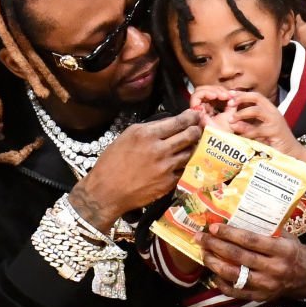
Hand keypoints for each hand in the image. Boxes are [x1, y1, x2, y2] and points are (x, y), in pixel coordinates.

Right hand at [71, 109, 202, 231]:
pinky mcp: (168, 182)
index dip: (191, 117)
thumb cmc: (112, 163)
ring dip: (193, 147)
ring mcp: (166, 167)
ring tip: (192, 144)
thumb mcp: (127, 136)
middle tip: (198, 128)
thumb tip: (169, 122)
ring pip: (190, 152)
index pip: (178, 121)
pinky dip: (185, 164)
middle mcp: (159, 149)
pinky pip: (185, 169)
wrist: (107, 191)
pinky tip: (182, 161)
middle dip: (197, 129)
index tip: (195, 115)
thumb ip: (150, 127)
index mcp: (146, 134)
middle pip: (190, 135)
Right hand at [189, 85, 234, 130]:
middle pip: (204, 90)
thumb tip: (233, 92)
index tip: (232, 95)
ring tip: (221, 96)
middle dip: (216, 89)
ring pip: (199, 91)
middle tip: (227, 95)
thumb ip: (232, 104)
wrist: (220, 143)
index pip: (211, 93)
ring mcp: (196, 110)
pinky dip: (205, 93)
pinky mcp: (193, 111)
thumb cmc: (225, 133)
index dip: (221, 90)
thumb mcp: (231, 115)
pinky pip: (195, 96)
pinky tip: (214, 96)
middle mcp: (202, 109)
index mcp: (210, 109)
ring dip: (211, 90)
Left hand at [196, 223, 305, 300]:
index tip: (213, 227)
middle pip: (238, 256)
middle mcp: (274, 269)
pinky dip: (221, 283)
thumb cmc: (293, 251)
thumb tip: (236, 218)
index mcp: (282, 250)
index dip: (230, 233)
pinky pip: (235, 292)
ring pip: (234, 275)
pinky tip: (213, 273)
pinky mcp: (260, 297)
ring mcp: (266, 286)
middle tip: (200, 238)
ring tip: (204, 253)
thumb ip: (266, 230)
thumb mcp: (286, 237)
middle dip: (216, 246)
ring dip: (214, 264)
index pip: (251, 241)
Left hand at [227, 91, 300, 155]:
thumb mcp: (257, 131)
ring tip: (231, 120)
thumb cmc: (273, 142)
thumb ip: (246, 125)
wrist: (291, 153)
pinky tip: (241, 136)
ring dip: (242, 113)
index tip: (230, 94)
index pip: (255, 96)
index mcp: (269, 110)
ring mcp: (275, 121)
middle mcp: (273, 112)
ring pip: (257, 110)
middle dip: (241, 98)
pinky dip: (247, 132)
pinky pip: (258, 130)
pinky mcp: (275, 131)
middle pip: (257, 97)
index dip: (242, 94)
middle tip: (229, 103)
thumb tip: (230, 120)